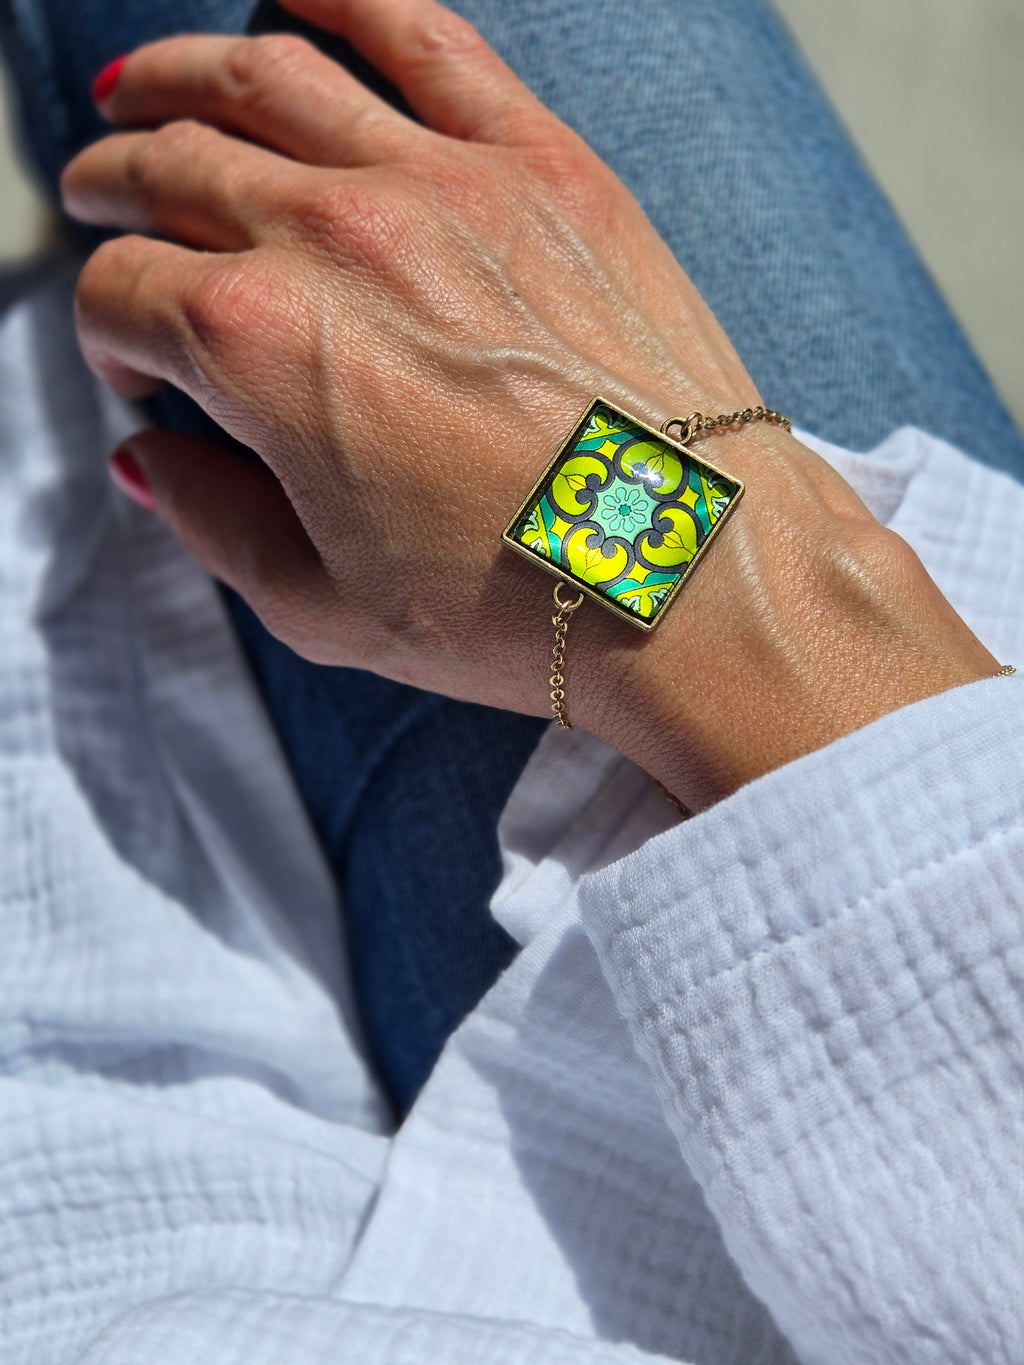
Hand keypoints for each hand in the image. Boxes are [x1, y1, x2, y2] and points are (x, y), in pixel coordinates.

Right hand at [62, 0, 999, 810]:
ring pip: (264, 75)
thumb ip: (213, 523)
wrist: (692, 574)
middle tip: (109, 206)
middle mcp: (335, 237)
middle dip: (117, 190)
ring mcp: (443, 183)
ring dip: (176, 76)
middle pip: (174, 169)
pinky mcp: (542, 163)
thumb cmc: (524, 609)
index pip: (128, 296)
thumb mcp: (325, 608)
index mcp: (262, 348)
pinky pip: (422, 33)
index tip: (144, 367)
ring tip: (141, 92)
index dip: (115, 337)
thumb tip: (154, 457)